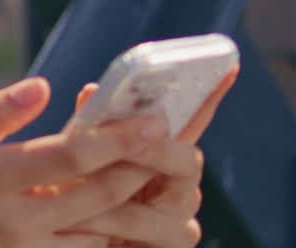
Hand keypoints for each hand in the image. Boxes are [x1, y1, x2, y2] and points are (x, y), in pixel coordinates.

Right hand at [0, 77, 174, 247]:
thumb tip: (43, 86)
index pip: (68, 156)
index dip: (116, 138)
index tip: (150, 120)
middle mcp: (12, 220)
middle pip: (96, 195)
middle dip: (138, 168)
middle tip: (166, 144)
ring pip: (98, 233)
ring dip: (131, 208)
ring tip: (154, 181)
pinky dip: (104, 238)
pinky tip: (115, 218)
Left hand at [56, 65, 239, 246]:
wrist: (73, 244)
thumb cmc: (79, 201)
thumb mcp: (82, 159)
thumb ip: (92, 131)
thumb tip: (91, 90)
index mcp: (164, 156)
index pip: (191, 121)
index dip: (210, 96)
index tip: (228, 65)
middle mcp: (181, 187)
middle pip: (185, 159)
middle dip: (151, 148)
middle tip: (125, 142)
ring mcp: (180, 222)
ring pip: (158, 198)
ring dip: (109, 193)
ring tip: (67, 187)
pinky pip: (140, 232)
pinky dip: (100, 223)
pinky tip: (71, 220)